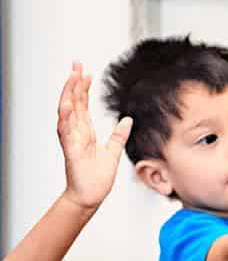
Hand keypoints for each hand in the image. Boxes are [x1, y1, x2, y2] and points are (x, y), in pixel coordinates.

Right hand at [58, 63, 132, 211]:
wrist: (91, 196)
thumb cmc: (97, 177)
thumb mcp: (113, 151)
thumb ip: (118, 135)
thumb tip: (127, 120)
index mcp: (85, 132)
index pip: (82, 104)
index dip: (83, 88)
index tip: (86, 72)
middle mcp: (76, 132)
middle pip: (73, 102)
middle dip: (74, 83)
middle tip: (76, 64)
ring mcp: (71, 140)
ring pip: (66, 112)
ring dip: (68, 94)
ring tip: (71, 77)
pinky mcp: (71, 150)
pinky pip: (66, 131)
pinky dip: (66, 117)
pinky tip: (68, 104)